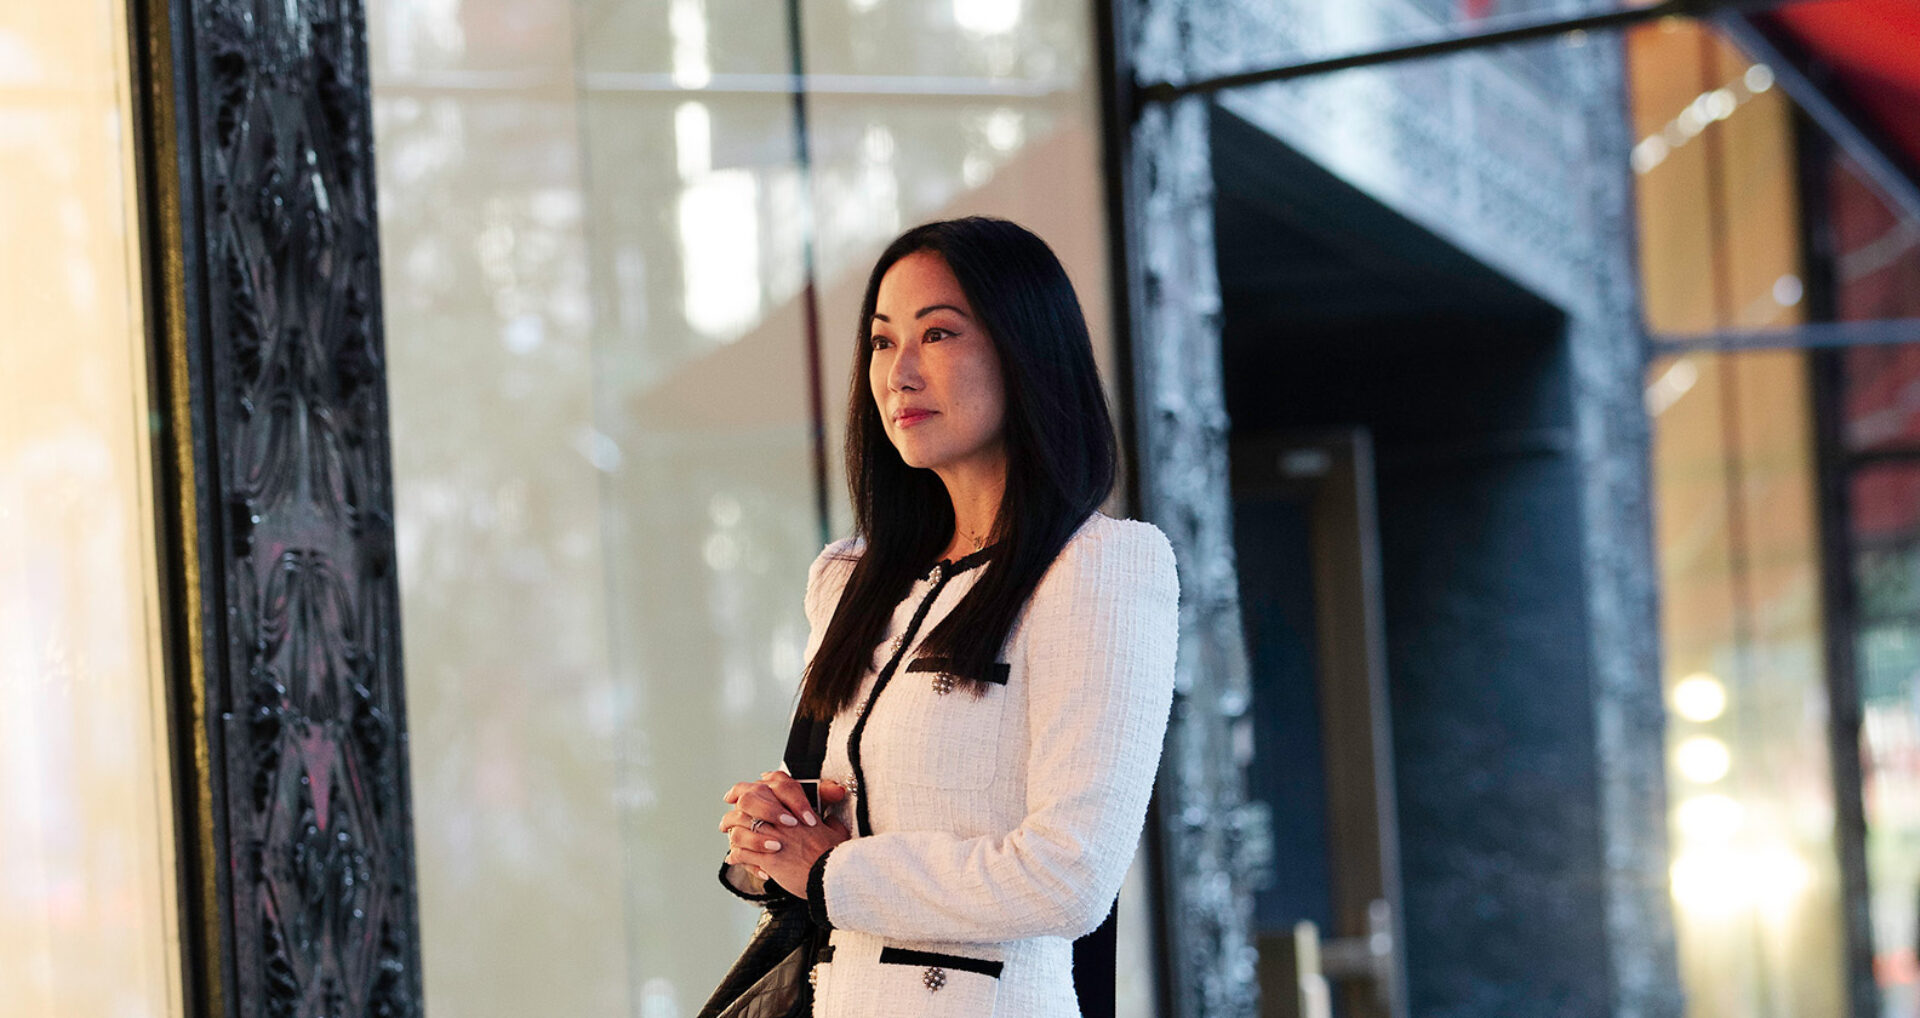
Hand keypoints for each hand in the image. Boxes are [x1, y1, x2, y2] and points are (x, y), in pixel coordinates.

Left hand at [720, 772, 851, 894]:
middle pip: (747, 804)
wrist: (833, 873)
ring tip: (729, 842)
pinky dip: (735, 856)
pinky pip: (742, 853)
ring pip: (739, 829)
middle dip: (733, 813)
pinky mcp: (767, 858)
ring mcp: (773, 838)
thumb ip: (829, 823)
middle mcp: (781, 820)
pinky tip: (733, 859)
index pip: (770, 786)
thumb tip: (830, 821)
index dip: (753, 788)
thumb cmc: (836, 854)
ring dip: (731, 835)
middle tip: (727, 821)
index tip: (739, 795)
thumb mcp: (836, 831)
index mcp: (795, 810)